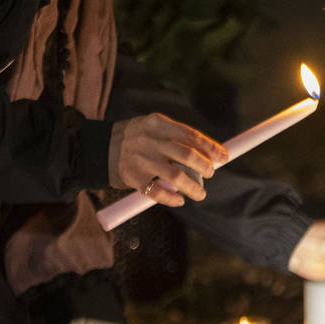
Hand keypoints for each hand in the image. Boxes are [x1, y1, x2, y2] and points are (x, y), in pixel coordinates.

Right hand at [108, 113, 227, 206]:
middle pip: (187, 156)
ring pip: (177, 177)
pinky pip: (159, 193)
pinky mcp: (134, 178)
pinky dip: (173, 199)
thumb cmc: (136, 138)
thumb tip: (210, 153)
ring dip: (193, 188)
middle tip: (210, 173)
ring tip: (200, 194)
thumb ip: (177, 137)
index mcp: (157, 123)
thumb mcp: (153, 126)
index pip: (191, 135)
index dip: (211, 148)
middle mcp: (150, 140)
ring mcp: (142, 160)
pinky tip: (179, 200)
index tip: (223, 157)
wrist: (101, 148)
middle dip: (205, 167)